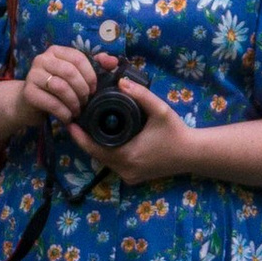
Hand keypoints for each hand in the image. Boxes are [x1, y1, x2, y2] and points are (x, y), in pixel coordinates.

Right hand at [14, 45, 101, 136]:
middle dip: (82, 90)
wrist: (28, 104)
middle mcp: (42, 59)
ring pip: (61, 87)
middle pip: (70, 72)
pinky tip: (67, 117)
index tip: (93, 89)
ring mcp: (33, 75)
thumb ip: (93, 66)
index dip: (90, 74)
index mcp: (56, 51)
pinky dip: (64, 113)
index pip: (78, 57)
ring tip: (77, 111)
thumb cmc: (54, 89)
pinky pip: (52, 103)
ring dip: (73, 102)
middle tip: (85, 102)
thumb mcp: (73, 75)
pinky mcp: (28, 93)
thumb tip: (113, 61)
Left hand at [69, 74, 197, 179]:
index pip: (93, 148)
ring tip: (88, 127)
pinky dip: (108, 152)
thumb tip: (121, 81)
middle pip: (96, 154)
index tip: (69, 123)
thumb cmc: (176, 131)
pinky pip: (114, 164)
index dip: (79, 136)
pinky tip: (104, 139)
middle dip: (86, 139)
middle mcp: (124, 170)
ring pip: (104, 160)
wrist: (192, 153)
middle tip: (78, 120)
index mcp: (126, 156)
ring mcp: (128, 177)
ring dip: (97, 146)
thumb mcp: (160, 110)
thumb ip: (140, 94)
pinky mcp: (133, 178)